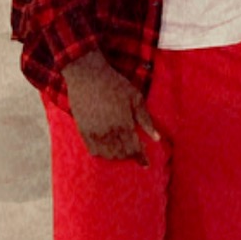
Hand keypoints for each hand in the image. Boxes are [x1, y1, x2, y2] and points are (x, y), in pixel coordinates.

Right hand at [63, 50, 159, 164]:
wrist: (87, 75)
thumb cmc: (115, 84)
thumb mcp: (136, 98)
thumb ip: (146, 120)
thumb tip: (157, 138)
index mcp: (123, 125)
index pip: (134, 149)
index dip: (141, 158)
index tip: (146, 164)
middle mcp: (108, 133)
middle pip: (122, 154)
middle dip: (131, 155)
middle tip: (136, 151)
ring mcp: (94, 133)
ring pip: (108, 155)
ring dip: (118, 155)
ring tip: (123, 150)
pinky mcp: (83, 131)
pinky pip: (93, 151)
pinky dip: (102, 153)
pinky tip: (108, 148)